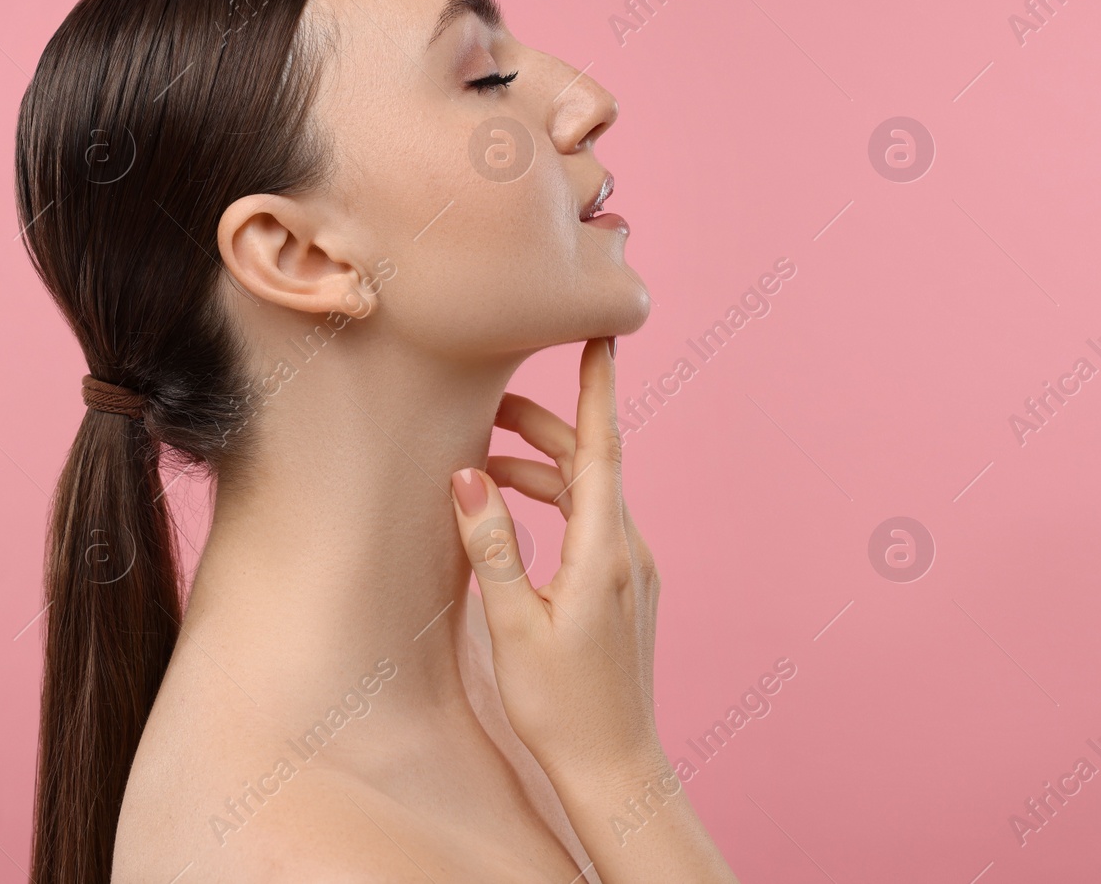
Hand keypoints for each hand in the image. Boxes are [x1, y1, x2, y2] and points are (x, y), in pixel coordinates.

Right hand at [450, 336, 664, 793]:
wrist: (617, 767)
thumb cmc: (561, 705)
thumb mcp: (515, 623)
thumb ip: (493, 544)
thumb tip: (469, 477)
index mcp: (605, 549)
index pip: (603, 447)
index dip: (598, 386)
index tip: (603, 333)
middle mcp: (628, 549)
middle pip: (589, 463)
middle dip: (542, 427)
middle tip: (487, 408)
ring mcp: (632, 568)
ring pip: (587, 493)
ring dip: (540, 469)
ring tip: (483, 467)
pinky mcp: (624, 587)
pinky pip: (591, 521)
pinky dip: (554, 502)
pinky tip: (516, 516)